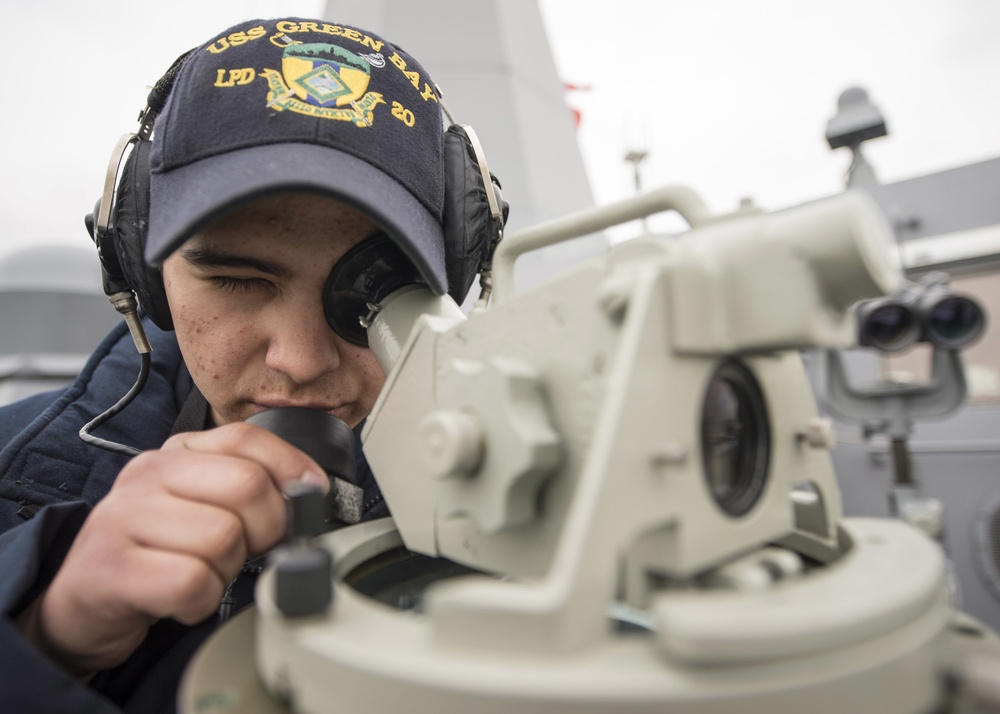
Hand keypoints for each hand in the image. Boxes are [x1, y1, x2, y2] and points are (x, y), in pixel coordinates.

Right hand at [16, 422, 327, 677]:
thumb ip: (252, 487)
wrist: (83, 603)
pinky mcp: (112, 568)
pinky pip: (193, 583)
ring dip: (225, 571)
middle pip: (247, 487)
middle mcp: (146, 474)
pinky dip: (200, 601)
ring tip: (200, 572)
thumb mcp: (203, 505)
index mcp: (176, 453)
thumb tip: (313, 490)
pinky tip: (181, 598)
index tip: (310, 496)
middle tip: (244, 550)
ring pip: (224, 538)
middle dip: (264, 529)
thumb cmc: (157, 553)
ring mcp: (123, 517)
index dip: (292, 469)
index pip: (248, 438)